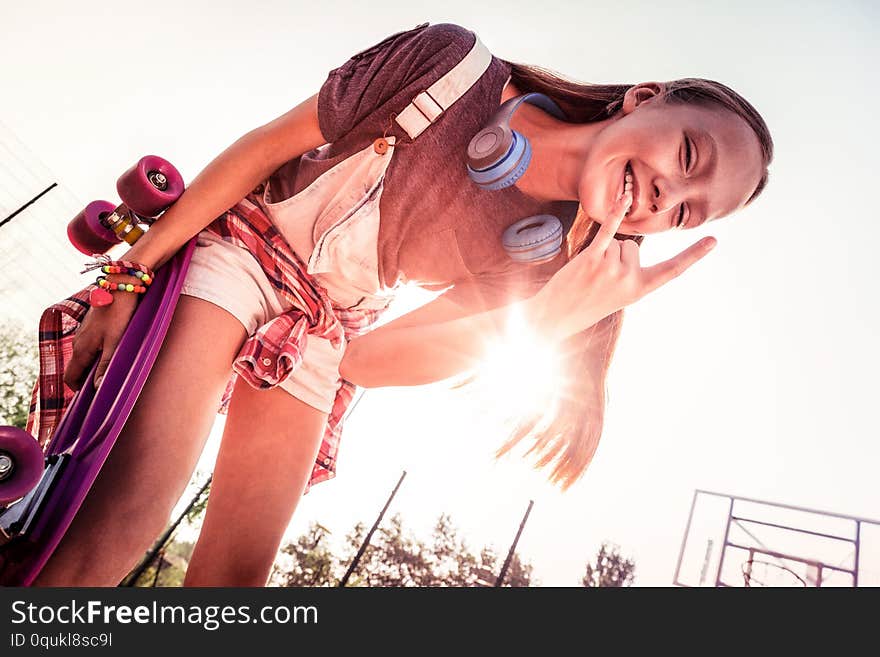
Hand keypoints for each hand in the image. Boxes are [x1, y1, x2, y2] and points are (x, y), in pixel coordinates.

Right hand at [64, 292, 138, 390]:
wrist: (121, 286)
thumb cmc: (119, 314)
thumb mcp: (115, 343)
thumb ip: (105, 366)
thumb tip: (97, 388)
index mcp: (81, 349)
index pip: (69, 377)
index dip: (77, 390)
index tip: (91, 396)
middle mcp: (78, 341)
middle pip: (77, 368)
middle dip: (88, 379)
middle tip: (106, 385)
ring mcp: (85, 332)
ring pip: (85, 356)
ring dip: (95, 366)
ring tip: (113, 370)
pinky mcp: (93, 325)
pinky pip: (92, 345)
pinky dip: (99, 353)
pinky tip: (115, 351)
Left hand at [533, 189, 716, 341]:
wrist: (556, 316)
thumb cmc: (588, 303)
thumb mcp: (618, 296)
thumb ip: (631, 273)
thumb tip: (628, 246)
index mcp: (641, 289)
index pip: (673, 270)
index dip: (694, 255)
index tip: (714, 240)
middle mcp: (630, 278)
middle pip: (632, 246)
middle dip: (615, 257)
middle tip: (597, 281)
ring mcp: (612, 268)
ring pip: (617, 241)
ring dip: (602, 253)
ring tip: (588, 276)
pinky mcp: (592, 257)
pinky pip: (608, 229)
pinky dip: (615, 212)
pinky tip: (625, 198)